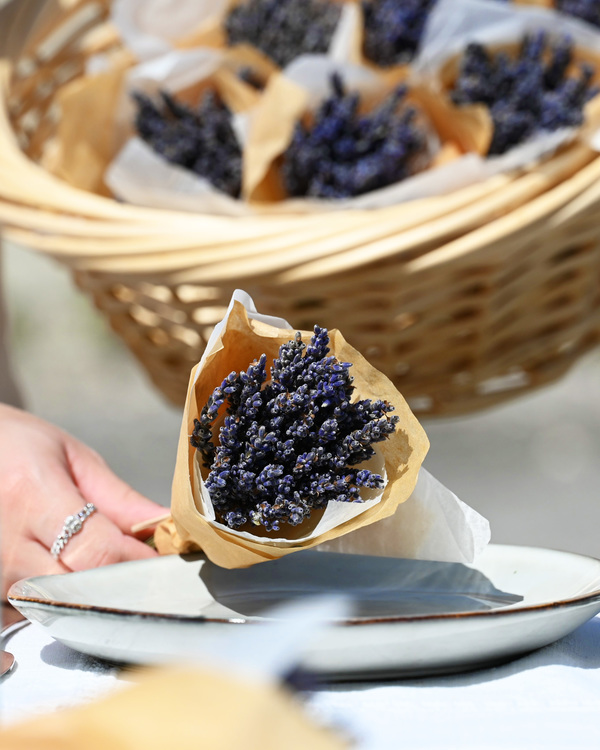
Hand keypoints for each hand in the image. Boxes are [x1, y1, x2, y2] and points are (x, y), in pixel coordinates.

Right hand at [0, 404, 165, 598]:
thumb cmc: (19, 447)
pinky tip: (70, 574)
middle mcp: (6, 541)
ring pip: (58, 604)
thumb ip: (120, 499)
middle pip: (79, 587)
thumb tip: (164, 526)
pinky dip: (60, 597)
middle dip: (118, 583)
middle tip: (143, 570)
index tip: (164, 560)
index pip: (98, 550)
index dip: (138, 561)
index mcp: (33, 496)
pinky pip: (34, 609)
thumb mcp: (75, 459)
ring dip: (89, 591)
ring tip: (101, 563)